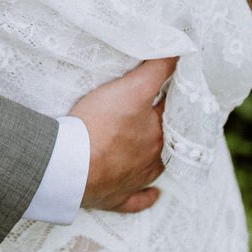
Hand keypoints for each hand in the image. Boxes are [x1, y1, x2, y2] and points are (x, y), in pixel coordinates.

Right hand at [69, 57, 173, 213]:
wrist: (70, 166)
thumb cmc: (99, 125)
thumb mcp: (130, 88)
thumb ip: (156, 69)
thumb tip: (181, 50)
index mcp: (158, 132)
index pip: (171, 110)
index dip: (170, 98)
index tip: (169, 90)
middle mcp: (152, 158)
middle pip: (162, 139)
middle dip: (162, 127)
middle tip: (159, 117)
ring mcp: (135, 181)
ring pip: (153, 169)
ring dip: (155, 159)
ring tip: (155, 150)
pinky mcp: (116, 198)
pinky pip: (137, 201)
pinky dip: (147, 197)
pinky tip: (154, 194)